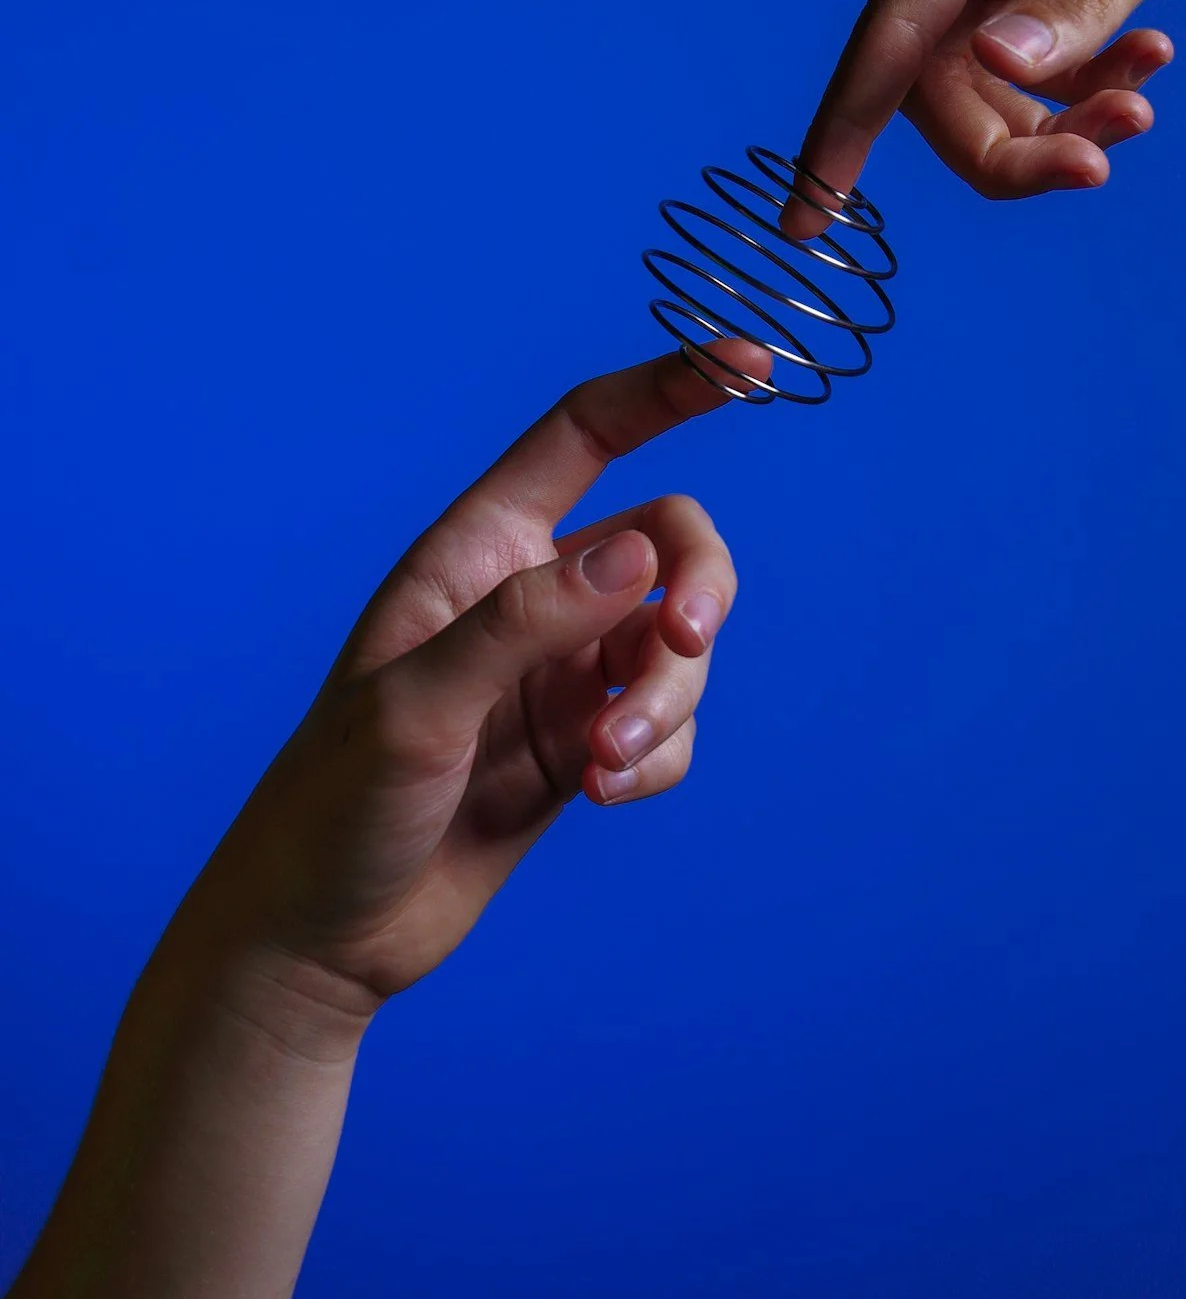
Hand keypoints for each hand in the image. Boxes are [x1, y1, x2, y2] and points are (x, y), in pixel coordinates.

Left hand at [189, 344, 765, 1016]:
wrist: (323, 936)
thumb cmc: (335, 806)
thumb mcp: (417, 707)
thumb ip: (525, 625)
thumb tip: (640, 560)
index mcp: (475, 550)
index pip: (586, 435)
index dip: (666, 389)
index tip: (748, 362)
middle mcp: (530, 596)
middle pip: (669, 543)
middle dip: (700, 589)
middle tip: (690, 644)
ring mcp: (563, 673)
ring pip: (680, 646)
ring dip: (668, 703)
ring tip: (608, 768)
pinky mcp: (587, 744)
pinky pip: (669, 726)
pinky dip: (657, 757)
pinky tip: (603, 797)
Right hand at [788, 0, 1185, 219]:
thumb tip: (993, 67)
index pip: (892, 22)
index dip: (846, 123)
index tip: (813, 213)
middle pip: (935, 69)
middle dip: (1005, 139)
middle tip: (1098, 166)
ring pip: (984, 73)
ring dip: (1052, 116)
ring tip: (1143, 108)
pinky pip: (1036, 52)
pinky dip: (1083, 80)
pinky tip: (1150, 65)